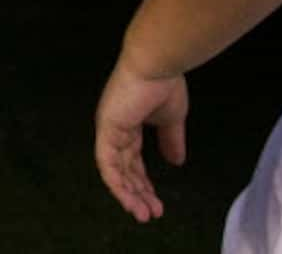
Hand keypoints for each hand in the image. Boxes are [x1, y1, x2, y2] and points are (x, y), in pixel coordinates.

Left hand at [94, 53, 188, 223]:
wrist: (156, 66)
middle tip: (151, 214)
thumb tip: (176, 162)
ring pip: (113, 170)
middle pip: (123, 168)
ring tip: (144, 215)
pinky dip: (117, 183)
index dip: (143, 182)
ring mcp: (108, 128)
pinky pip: (106, 162)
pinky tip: (129, 200)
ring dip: (128, 194)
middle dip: (137, 193)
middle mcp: (114, 128)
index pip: (132, 160)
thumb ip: (170, 140)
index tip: (157, 202)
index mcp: (128, 124)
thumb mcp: (171, 120)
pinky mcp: (106, 129)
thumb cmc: (164, 86)